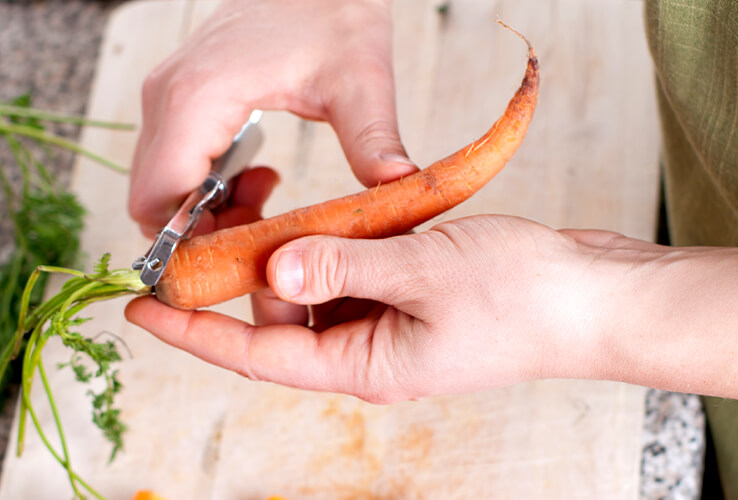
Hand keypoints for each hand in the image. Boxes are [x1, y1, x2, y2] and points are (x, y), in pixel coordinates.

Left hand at [126, 215, 634, 402]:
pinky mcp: (408, 297)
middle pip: (279, 320)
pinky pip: (351, 275)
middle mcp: (366, 351)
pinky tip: (353, 218)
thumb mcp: (423, 274)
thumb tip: (268, 273)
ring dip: (304, 254)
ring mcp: (389, 326)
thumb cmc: (523, 299)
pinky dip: (339, 247)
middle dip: (254, 274)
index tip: (141, 307)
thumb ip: (341, 269)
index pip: (255, 355)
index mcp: (363, 364)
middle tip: (245, 220)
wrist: (596, 297)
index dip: (194, 333)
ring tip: (316, 214)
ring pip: (314, 293)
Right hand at [129, 0, 416, 235]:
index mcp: (196, 99)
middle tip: (261, 239)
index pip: (159, 200)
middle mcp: (166, 100)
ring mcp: (166, 98)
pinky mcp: (178, 98)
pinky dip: (205, 188)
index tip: (238, 266)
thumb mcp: (359, 79)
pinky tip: (258, 178)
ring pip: (158, 186)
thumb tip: (398, 191)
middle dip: (198, 236)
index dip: (188, 246)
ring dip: (204, 212)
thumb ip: (373, 139)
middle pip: (149, 200)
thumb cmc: (331, 11)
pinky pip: (172, 164)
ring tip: (267, 202)